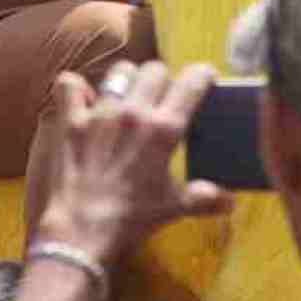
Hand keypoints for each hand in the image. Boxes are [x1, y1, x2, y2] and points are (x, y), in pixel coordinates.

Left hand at [34, 61, 233, 266]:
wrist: (84, 230)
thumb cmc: (133, 218)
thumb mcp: (174, 207)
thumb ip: (204, 199)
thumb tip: (231, 201)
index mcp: (164, 129)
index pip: (191, 82)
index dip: (202, 74)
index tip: (205, 78)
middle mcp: (134, 112)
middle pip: (155, 69)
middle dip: (163, 79)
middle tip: (162, 97)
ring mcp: (101, 113)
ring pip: (120, 71)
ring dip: (128, 80)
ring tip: (128, 96)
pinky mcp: (72, 121)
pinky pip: (70, 85)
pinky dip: (76, 88)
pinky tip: (84, 99)